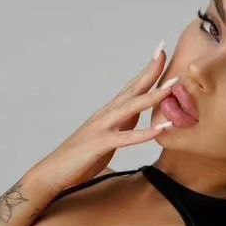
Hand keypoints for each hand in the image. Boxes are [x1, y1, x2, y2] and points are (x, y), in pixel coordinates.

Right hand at [27, 45, 178, 196]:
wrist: (53, 173)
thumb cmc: (80, 160)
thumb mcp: (107, 141)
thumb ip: (122, 129)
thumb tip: (137, 124)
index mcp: (109, 114)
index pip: (131, 89)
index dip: (146, 72)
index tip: (160, 54)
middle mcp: (105, 116)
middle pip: (132, 90)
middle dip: (150, 72)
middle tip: (164, 52)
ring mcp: (101, 128)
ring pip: (131, 108)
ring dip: (152, 96)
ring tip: (172, 87)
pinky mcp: (99, 145)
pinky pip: (125, 138)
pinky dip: (143, 133)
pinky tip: (160, 130)